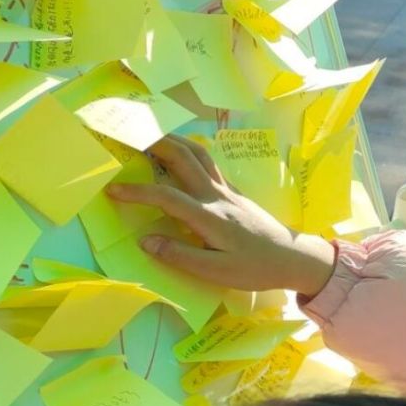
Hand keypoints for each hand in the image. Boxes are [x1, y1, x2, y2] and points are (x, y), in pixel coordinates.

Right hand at [107, 134, 337, 299]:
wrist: (293, 257)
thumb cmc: (256, 268)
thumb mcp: (217, 271)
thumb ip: (180, 256)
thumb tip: (146, 242)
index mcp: (209, 216)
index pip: (165, 196)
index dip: (136, 192)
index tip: (112, 190)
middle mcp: (216, 194)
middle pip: (181, 157)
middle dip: (152, 143)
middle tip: (128, 136)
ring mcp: (226, 188)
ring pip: (196, 152)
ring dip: (171, 139)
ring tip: (150, 134)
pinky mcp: (234, 189)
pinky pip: (207, 160)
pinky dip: (188, 149)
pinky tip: (181, 150)